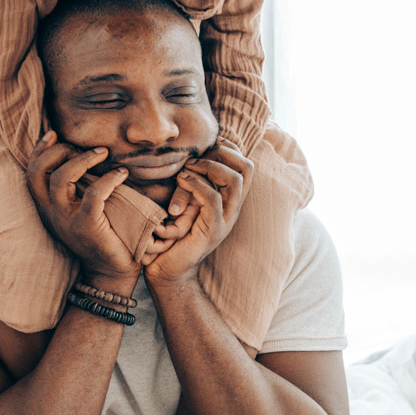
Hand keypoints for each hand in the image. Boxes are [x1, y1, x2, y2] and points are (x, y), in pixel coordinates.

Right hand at [26, 131, 140, 281]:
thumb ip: (77, 187)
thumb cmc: (101, 234)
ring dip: (82, 159)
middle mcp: (52, 213)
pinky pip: (94, 194)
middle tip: (80, 146)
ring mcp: (67, 220)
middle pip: (39, 171)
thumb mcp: (81, 208)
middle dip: (57, 150)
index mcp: (47, 207)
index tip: (53, 134)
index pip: (32, 173)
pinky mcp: (87, 226)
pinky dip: (108, 179)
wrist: (111, 272)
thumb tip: (84, 155)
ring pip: (61, 178)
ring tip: (102, 152)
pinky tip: (121, 173)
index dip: (38, 150)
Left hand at [144, 139, 252, 284]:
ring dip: (209, 166)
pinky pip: (213, 199)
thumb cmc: (172, 232)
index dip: (231, 148)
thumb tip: (188, 152)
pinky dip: (197, 184)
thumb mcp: (185, 198)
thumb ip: (193, 179)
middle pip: (247, 168)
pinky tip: (182, 180)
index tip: (207, 146)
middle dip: (223, 153)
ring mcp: (226, 219)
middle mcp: (233, 207)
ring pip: (235, 181)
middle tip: (197, 156)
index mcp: (230, 198)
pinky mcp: (214, 230)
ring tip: (187, 167)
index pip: (246, 165)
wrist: (168, 268)